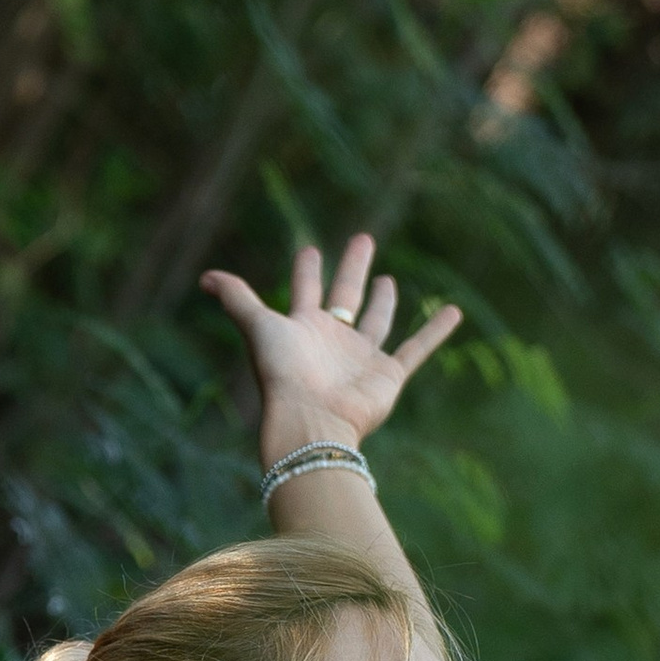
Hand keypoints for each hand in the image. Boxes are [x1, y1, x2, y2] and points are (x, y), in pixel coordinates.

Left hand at [199, 232, 462, 450]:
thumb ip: (237, 299)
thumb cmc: (282, 376)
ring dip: (384, 300)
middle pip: (345, 296)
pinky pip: (416, 349)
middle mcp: (332, 342)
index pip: (306, 291)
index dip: (306, 271)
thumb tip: (205, 276)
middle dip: (351, 269)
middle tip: (362, 239)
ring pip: (376, 321)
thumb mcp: (259, 327)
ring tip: (390, 279)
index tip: (310, 249)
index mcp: (303, 329)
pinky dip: (435, 332)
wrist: (311, 421)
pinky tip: (454, 311)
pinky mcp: (387, 375)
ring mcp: (361, 358)